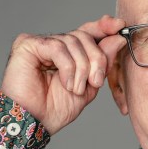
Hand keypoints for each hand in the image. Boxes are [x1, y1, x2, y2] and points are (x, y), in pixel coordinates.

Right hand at [0, 15, 126, 134]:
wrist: (34, 123)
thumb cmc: (56, 109)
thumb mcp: (89, 86)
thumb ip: (103, 62)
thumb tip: (118, 38)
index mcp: (68, 53)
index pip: (88, 32)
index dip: (104, 27)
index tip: (120, 25)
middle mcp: (53, 44)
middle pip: (84, 36)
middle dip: (96, 58)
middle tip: (96, 81)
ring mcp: (39, 43)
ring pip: (72, 41)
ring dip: (81, 68)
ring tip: (76, 89)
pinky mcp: (27, 45)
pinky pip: (57, 47)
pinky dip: (68, 67)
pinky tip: (67, 83)